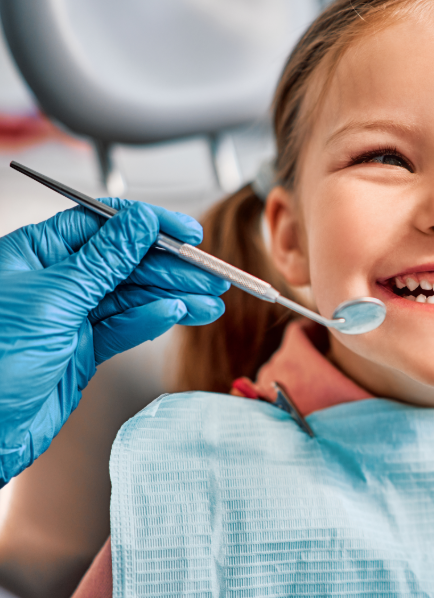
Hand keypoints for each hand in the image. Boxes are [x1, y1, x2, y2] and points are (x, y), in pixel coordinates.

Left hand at [0, 199, 228, 484]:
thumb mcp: (54, 299)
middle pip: (126, 262)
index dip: (149, 225)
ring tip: (209, 302)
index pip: (102, 224)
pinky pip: (126, 327)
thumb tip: (140, 223)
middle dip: (172, 268)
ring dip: (173, 298)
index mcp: (34, 254)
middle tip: (210, 276)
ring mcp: (70, 316)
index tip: (187, 232)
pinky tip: (177, 316)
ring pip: (133, 297)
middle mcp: (53, 280)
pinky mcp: (83, 350)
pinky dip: (153, 321)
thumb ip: (104, 260)